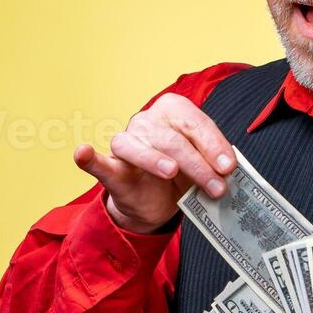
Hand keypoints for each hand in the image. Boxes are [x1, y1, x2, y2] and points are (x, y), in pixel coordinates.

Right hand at [72, 92, 235, 234]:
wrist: (156, 201)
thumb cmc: (183, 175)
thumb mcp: (203, 165)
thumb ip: (213, 162)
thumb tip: (229, 168)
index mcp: (174, 111)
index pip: (195, 123)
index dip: (213, 144)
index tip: (228, 167)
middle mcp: (148, 121)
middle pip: (172, 139)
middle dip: (197, 164)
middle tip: (217, 186)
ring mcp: (127, 143)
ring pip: (140, 148)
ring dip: (157, 162)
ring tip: (171, 173)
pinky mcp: (112, 168)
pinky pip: (98, 162)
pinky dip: (89, 158)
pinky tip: (83, 152)